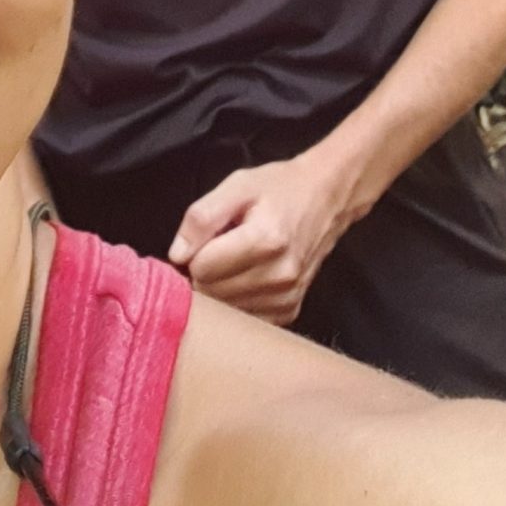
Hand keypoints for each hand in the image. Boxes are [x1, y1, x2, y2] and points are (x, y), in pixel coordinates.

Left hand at [169, 150, 363, 325]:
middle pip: (211, 292)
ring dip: (220, 289)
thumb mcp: (237, 185)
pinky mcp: (290, 310)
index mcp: (265, 240)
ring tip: (236, 261)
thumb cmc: (280, 188)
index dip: (195, 251)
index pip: (201, 268)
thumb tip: (177, 255)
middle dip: (206, 272)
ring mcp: (287, 297)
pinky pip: (245, 319)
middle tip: (220, 248)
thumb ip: (202, 217)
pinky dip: (238, 302)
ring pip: (225, 310)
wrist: (327, 198)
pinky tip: (247, 278)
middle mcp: (280, 275)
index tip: (208, 238)